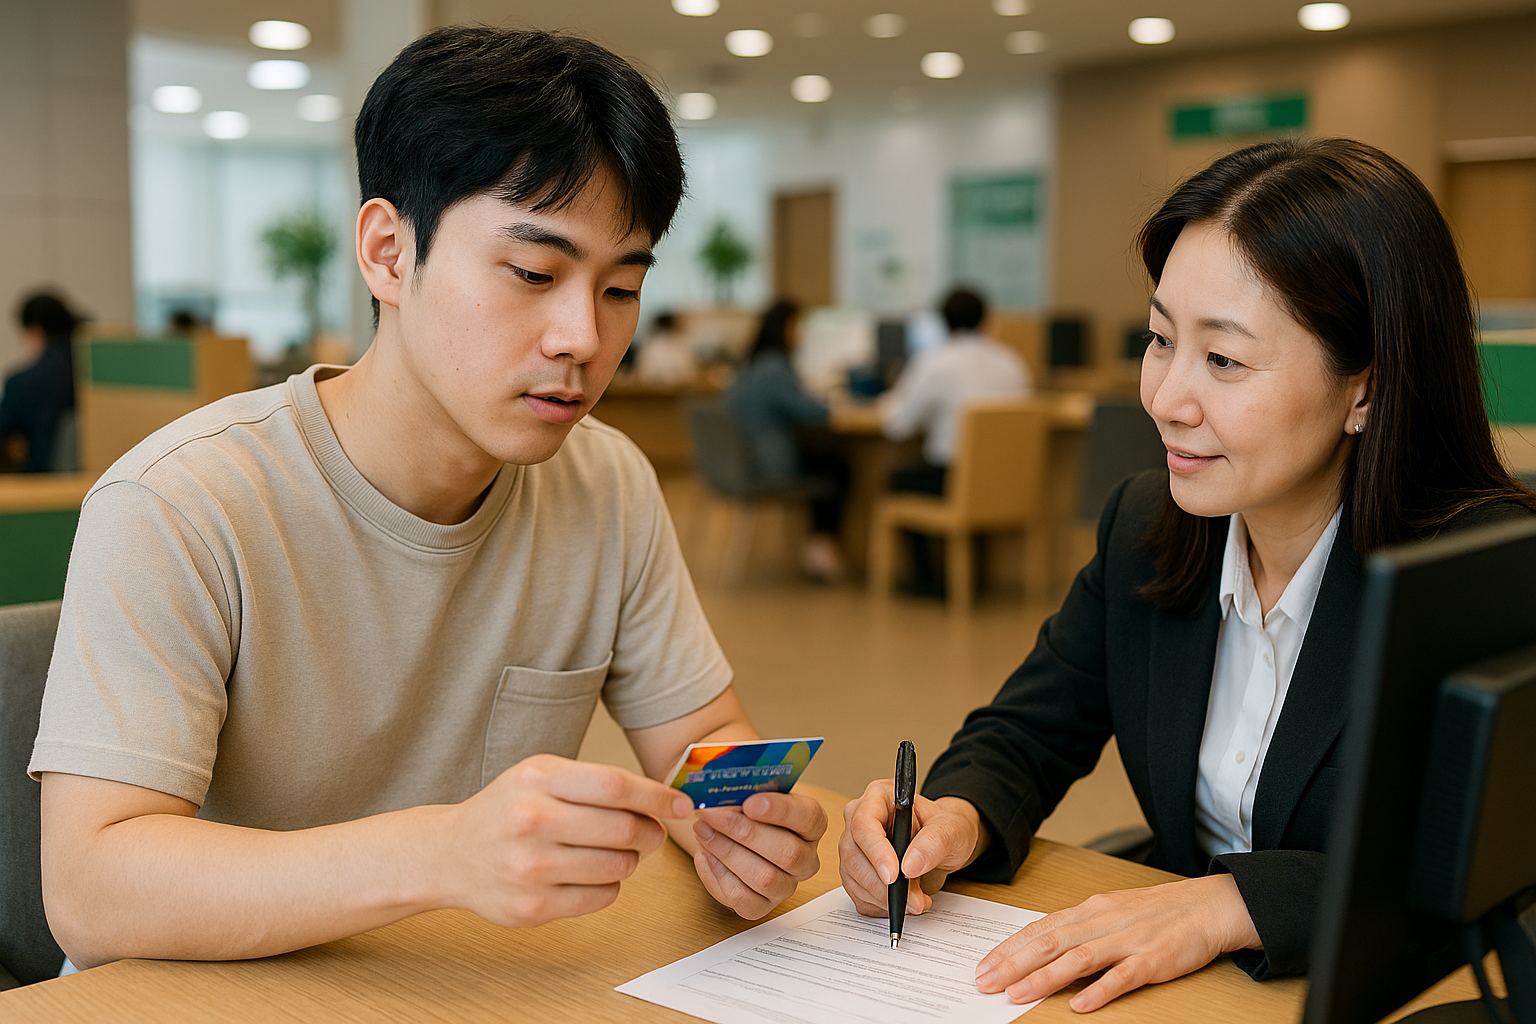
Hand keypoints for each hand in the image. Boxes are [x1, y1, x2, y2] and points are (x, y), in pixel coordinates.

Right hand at [449, 754, 693, 927]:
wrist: (449, 854)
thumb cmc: (508, 809)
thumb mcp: (541, 776)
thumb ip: (596, 783)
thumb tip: (664, 802)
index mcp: (537, 778)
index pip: (616, 786)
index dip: (657, 797)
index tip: (681, 805)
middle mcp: (531, 821)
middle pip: (623, 829)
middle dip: (650, 833)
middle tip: (650, 833)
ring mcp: (530, 868)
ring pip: (618, 867)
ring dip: (631, 860)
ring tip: (617, 852)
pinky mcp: (532, 908)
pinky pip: (601, 897)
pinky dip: (610, 886)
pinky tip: (591, 874)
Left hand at [691, 792, 826, 919]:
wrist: (728, 832)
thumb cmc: (744, 809)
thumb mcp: (750, 791)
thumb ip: (746, 789)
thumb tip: (725, 791)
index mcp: (811, 824)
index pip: (809, 818)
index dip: (780, 811)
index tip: (749, 803)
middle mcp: (805, 858)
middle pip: (788, 852)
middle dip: (745, 833)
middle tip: (712, 815)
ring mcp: (786, 886)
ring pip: (765, 878)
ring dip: (727, 852)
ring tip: (703, 831)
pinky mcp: (761, 905)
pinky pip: (743, 898)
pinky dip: (718, 875)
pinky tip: (705, 854)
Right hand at [838, 780, 984, 917]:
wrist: (946, 845)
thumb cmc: (946, 829)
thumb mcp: (952, 829)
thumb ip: (934, 842)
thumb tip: (909, 865)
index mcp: (878, 798)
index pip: (864, 824)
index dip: (876, 852)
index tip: (894, 876)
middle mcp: (859, 820)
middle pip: (853, 855)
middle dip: (882, 885)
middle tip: (912, 901)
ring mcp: (855, 847)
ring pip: (852, 878)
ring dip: (883, 899)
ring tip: (916, 901)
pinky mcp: (856, 872)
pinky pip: (858, 895)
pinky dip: (880, 906)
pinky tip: (902, 903)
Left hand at [974, 874, 1260, 1011]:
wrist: (1208, 906)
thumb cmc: (1157, 912)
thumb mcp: (1111, 912)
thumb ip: (1079, 929)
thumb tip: (1042, 946)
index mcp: (1090, 910)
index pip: (1040, 928)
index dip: (1009, 947)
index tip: (983, 964)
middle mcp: (1102, 922)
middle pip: (1050, 943)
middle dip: (1013, 964)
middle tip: (985, 982)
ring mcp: (1127, 940)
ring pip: (1077, 959)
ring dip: (1044, 978)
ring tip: (1017, 995)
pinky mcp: (1153, 960)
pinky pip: (1123, 976)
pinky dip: (1099, 990)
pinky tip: (1080, 1005)